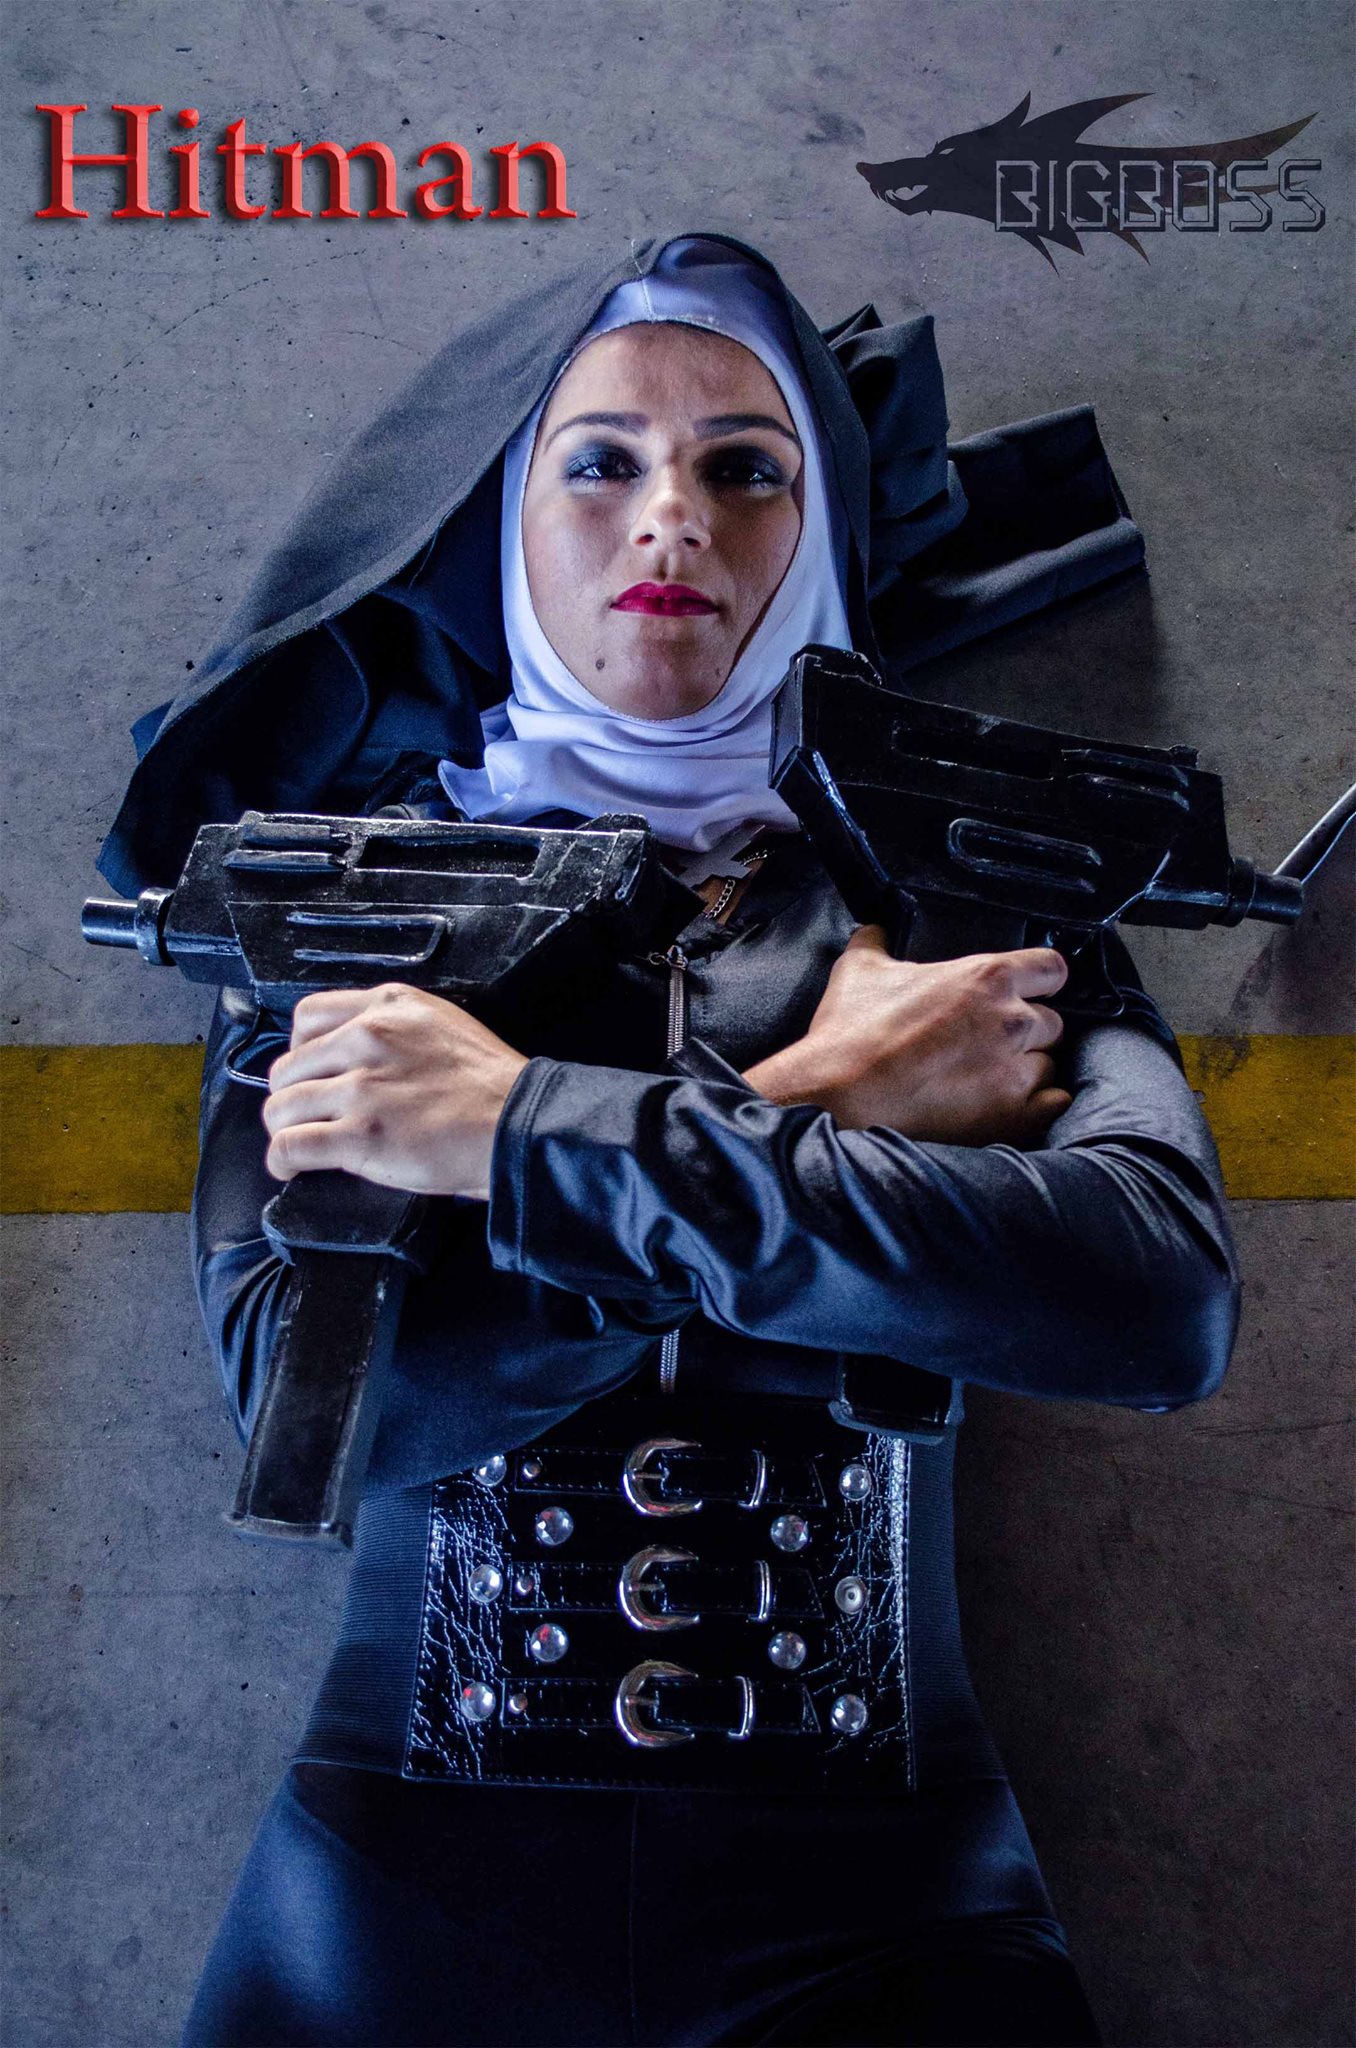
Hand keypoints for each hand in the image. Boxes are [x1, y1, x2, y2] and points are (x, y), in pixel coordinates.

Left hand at [262, 984, 529, 1198]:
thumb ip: (395, 1029)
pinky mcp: (359, 1136)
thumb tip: (357, 1056)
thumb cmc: (492, 1085)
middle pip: (288, 1066)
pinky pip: (290, 1146)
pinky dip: (281, 1161)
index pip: (307, 1017)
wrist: (518, 1124)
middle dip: (292, 1094)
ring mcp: (361, 1089)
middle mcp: (367, 1039)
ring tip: (295, 1144)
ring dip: (283, 1129)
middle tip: (307, 1115)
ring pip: (282, 1106)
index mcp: (388, 1007)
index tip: (310, 1071)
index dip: (300, 1049)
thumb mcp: (442, 1025)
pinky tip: (289, 1169)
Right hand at [742, 926, 1071, 1145]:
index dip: (1040, 979)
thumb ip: (876, 943)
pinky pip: (1051, 1105)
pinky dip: (1037, 1106)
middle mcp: (1011, 1021)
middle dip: (1028, 1031)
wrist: (840, 1094)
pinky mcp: (1011, 1116)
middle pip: (1053, 1021)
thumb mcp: (859, 970)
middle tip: (992, 1042)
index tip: (1029, 989)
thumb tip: (872, 930)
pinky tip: (1011, 1104)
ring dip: (1026, 1070)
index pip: (1051, 968)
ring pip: (1048, 1066)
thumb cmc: (852, 1033)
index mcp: (987, 977)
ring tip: (990, 1079)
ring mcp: (1015, 1071)